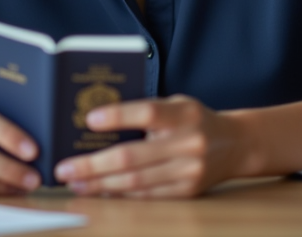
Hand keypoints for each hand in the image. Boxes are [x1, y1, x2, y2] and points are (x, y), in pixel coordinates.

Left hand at [52, 94, 250, 197]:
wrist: (236, 144)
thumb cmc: (195, 120)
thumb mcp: (177, 104)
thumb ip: (146, 111)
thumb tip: (97, 123)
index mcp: (184, 114)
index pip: (147, 113)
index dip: (118, 116)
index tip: (89, 119)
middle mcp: (188, 143)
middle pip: (133, 156)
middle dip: (93, 165)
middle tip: (65, 169)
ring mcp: (189, 171)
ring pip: (136, 182)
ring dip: (100, 185)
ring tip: (75, 184)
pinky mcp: (188, 192)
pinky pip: (147, 197)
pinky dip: (120, 195)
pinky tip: (100, 191)